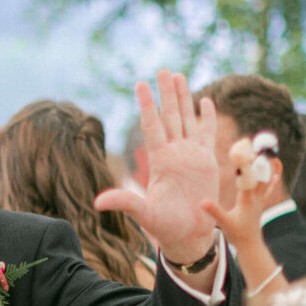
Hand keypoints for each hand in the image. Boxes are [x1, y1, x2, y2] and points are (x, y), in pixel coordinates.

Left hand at [95, 70, 217, 261]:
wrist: (189, 235)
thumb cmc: (166, 227)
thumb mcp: (144, 213)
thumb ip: (125, 203)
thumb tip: (97, 203)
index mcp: (160, 160)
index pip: (152, 125)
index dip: (147, 104)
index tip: (140, 84)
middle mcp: (174, 153)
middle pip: (170, 116)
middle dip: (167, 93)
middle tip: (163, 70)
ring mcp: (191, 156)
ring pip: (187, 119)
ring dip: (184, 98)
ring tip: (179, 76)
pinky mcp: (207, 162)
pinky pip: (207, 135)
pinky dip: (207, 118)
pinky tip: (205, 101)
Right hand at [201, 153, 268, 254]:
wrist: (250, 244)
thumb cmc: (237, 233)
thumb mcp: (223, 222)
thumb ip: (214, 211)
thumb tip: (202, 202)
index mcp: (247, 198)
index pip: (248, 176)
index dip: (246, 163)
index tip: (242, 150)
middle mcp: (257, 196)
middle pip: (262, 173)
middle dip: (260, 159)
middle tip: (256, 144)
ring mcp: (261, 199)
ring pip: (268, 178)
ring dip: (269, 165)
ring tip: (269, 151)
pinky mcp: (261, 202)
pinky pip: (270, 186)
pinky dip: (273, 176)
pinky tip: (276, 170)